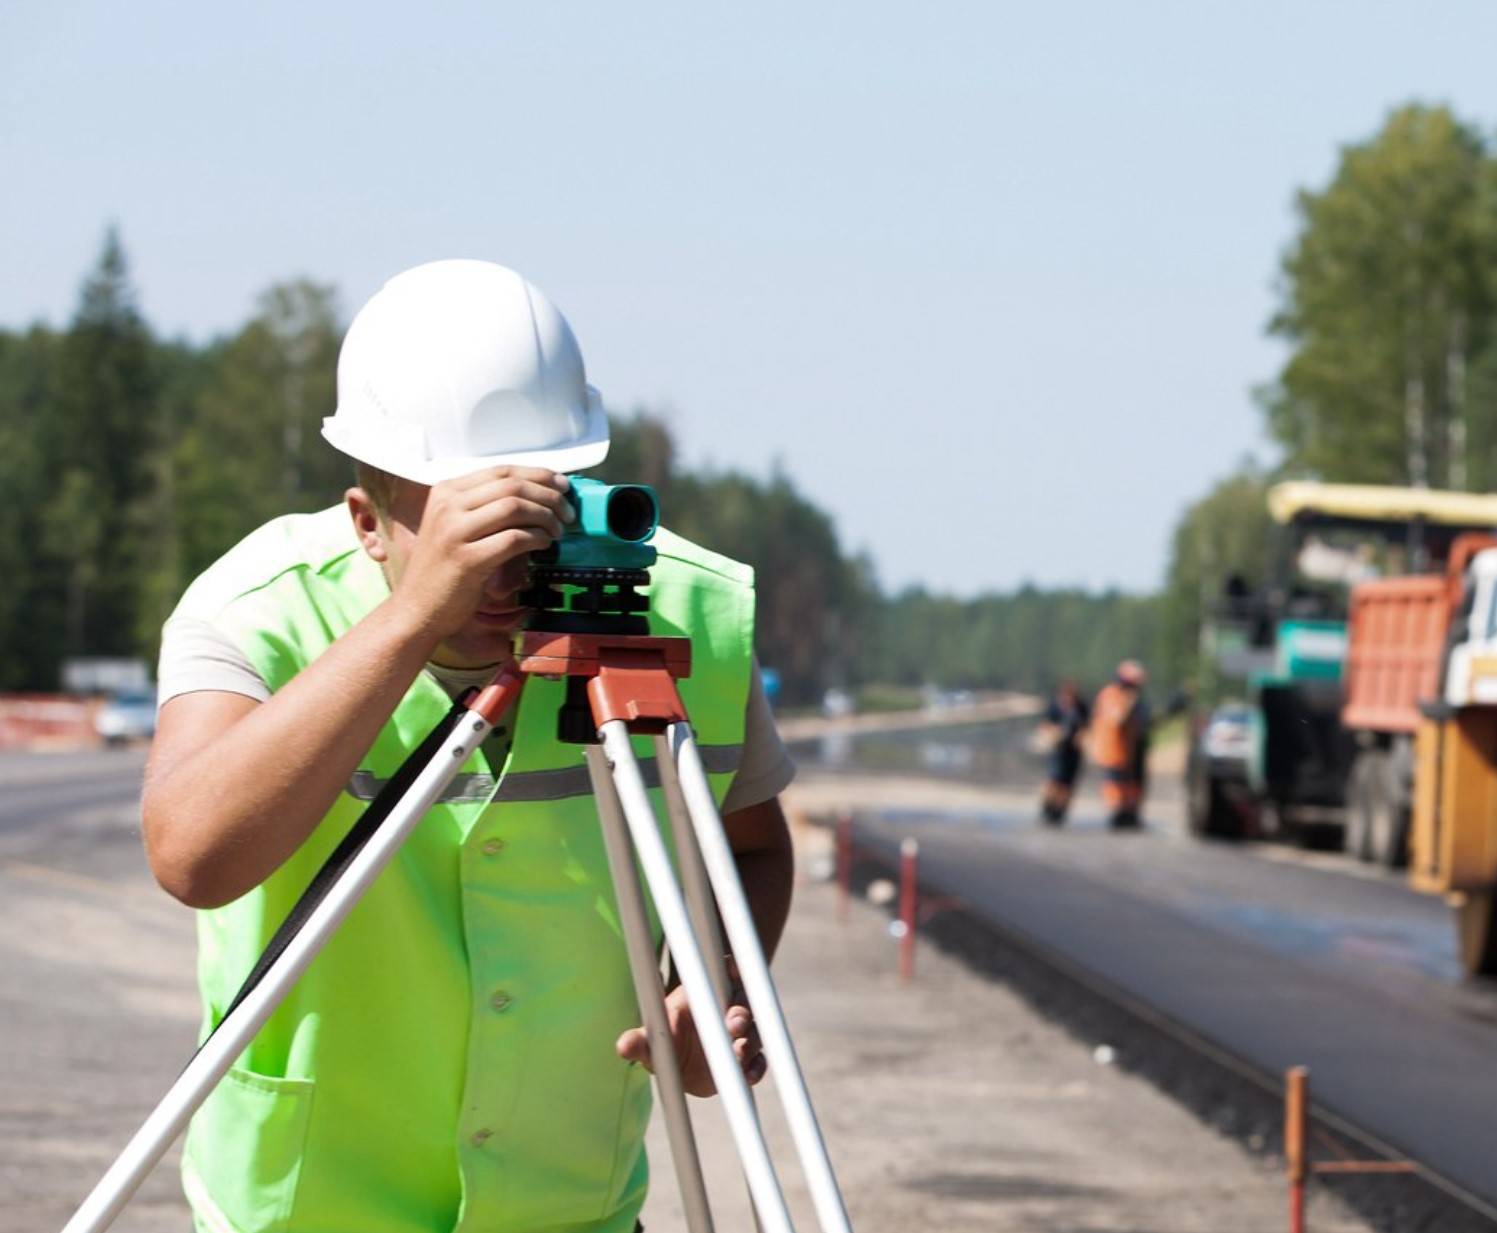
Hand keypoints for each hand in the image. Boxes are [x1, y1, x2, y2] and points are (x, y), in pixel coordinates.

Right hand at [388, 466, 573, 637]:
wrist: (415, 609)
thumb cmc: (443, 571)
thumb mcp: (456, 528)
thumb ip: (485, 509)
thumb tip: (537, 496)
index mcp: (446, 491)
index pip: (502, 471)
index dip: (538, 475)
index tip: (563, 485)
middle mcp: (448, 505)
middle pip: (513, 486)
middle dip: (550, 496)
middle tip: (568, 513)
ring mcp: (454, 531)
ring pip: (515, 507)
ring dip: (546, 517)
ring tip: (558, 531)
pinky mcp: (467, 559)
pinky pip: (514, 539)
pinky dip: (537, 539)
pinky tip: (545, 545)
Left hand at [616, 979, 766, 1096]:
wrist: (681, 1070)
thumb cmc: (665, 1040)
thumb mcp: (651, 1040)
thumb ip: (640, 1040)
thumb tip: (622, 1045)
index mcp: (707, 991)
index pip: (724, 971)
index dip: (730, 968)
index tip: (730, 970)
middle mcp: (730, 1008)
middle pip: (744, 1002)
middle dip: (741, 1011)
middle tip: (732, 1024)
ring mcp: (742, 1035)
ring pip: (755, 1032)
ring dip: (750, 1040)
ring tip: (739, 1051)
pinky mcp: (748, 1061)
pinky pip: (759, 1062)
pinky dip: (756, 1067)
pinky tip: (748, 1074)